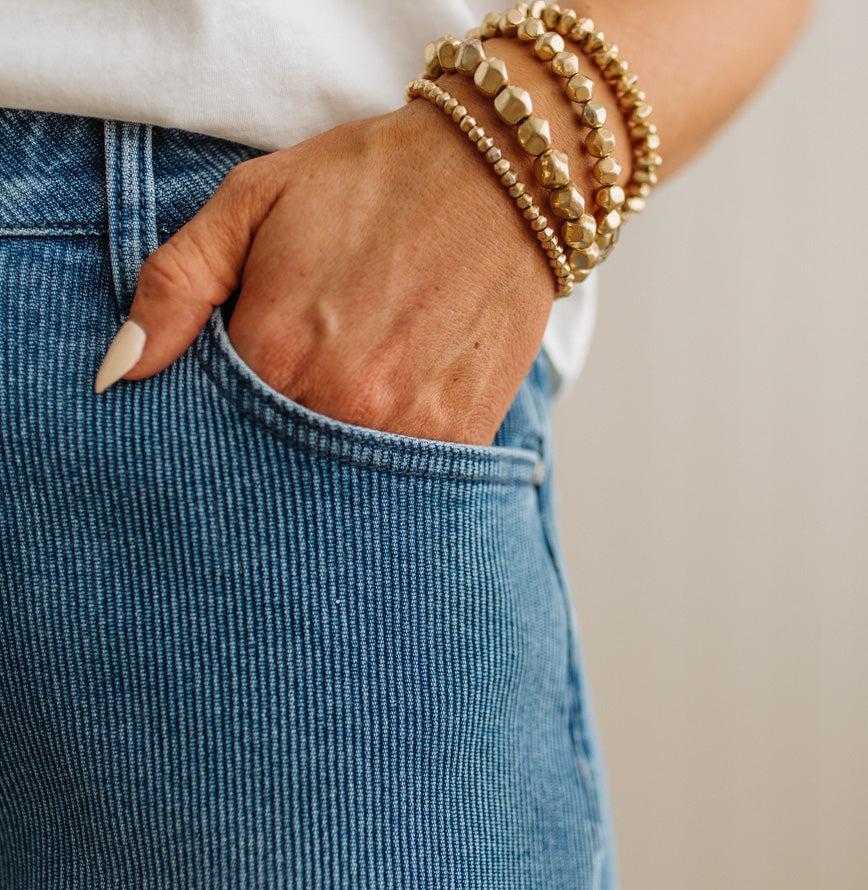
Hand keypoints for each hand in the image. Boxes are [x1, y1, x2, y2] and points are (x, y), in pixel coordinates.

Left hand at [96, 102, 555, 445]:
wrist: (500, 173)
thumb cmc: (368, 184)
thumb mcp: (251, 203)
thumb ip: (176, 285)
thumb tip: (119, 371)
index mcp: (278, 351)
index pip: (216, 430)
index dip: (217, 418)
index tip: (235, 393)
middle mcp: (342, 403)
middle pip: (277, 466)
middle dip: (272, 445)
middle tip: (298, 390)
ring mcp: (406, 428)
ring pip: (342, 482)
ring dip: (330, 457)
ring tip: (346, 395)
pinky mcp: (461, 436)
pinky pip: (405, 479)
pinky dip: (387, 459)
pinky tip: (392, 405)